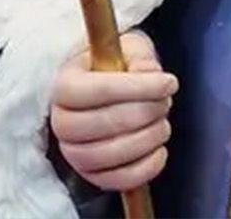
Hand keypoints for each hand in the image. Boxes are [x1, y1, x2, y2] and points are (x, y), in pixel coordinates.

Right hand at [49, 31, 177, 192]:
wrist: (107, 91)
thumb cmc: (118, 68)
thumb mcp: (128, 49)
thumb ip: (139, 57)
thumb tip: (148, 74)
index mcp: (64, 85)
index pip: (92, 91)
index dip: (135, 88)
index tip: (169, 82)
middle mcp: (61, 122)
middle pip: (99, 124)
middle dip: (143, 113)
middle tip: (165, 103)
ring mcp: (73, 153)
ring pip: (107, 155)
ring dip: (146, 139)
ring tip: (162, 124)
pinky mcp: (91, 174)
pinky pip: (117, 180)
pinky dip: (145, 168)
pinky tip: (159, 149)